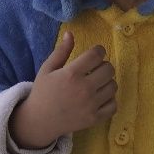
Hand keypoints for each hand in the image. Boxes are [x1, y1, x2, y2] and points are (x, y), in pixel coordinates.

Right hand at [10, 31, 117, 149]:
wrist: (40, 120)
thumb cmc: (43, 92)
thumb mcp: (47, 69)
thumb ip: (61, 51)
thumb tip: (70, 33)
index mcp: (71, 74)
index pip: (96, 55)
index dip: (98, 51)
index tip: (95, 54)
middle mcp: (84, 88)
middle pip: (109, 69)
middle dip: (104, 65)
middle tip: (95, 69)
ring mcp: (90, 105)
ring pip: (113, 86)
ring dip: (107, 82)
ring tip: (97, 83)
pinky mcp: (94, 118)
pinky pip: (113, 105)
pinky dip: (110, 100)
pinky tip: (100, 97)